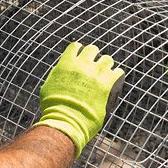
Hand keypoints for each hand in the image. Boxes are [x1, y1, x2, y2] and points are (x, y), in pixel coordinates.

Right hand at [35, 42, 124, 156]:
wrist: (66, 119)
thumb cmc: (54, 107)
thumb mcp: (48, 86)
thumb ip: (57, 74)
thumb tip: (62, 70)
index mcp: (67, 63)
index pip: (76, 47)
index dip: (79, 52)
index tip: (80, 59)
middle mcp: (83, 64)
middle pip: (93, 49)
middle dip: (93, 57)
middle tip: (93, 68)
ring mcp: (96, 72)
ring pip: (107, 59)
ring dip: (106, 66)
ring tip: (104, 75)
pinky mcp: (107, 83)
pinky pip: (118, 72)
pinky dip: (116, 76)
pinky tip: (114, 81)